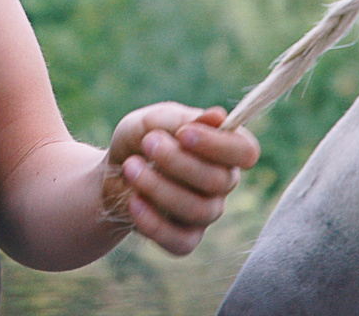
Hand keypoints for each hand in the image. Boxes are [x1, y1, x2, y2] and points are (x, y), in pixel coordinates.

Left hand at [101, 103, 260, 255]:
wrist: (112, 175)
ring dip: (160, 187)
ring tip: (130, 167)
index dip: (219, 145)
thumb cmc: (140, 142)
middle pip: (219, 180)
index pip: (245, 152)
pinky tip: (134, 201)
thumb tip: (219, 116)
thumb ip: (182, 119)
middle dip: (177, 161)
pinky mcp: (185, 239)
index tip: (182, 133)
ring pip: (199, 210)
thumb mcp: (152, 121)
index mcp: (224, 150)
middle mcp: (222, 183)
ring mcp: (206, 213)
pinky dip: (153, 222)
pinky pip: (181, 241)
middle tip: (147, 143)